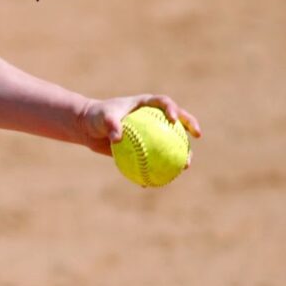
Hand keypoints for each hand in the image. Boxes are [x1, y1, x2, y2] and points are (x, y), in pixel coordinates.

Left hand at [76, 94, 202, 157]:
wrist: (88, 127)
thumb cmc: (96, 117)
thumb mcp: (102, 118)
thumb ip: (111, 125)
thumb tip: (118, 138)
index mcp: (146, 104)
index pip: (164, 103)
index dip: (173, 109)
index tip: (174, 120)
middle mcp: (153, 116)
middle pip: (178, 120)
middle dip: (191, 126)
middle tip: (197, 137)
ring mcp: (152, 131)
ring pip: (171, 141)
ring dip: (181, 152)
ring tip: (185, 166)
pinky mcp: (145, 146)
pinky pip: (154, 156)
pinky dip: (155, 168)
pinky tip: (154, 182)